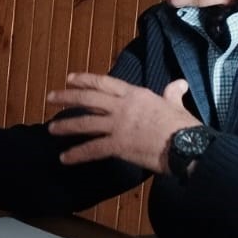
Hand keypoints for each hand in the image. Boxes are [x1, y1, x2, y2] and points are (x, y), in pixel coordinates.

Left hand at [45, 74, 195, 173]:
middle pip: (88, 99)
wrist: (187, 145)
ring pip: (85, 123)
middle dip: (66, 97)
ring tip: (51, 128)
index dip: (85, 80)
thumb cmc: (184, 125)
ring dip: (66, 125)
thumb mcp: (176, 104)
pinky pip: (93, 149)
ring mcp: (118, 125)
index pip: (104, 82)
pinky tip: (65, 158)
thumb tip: (180, 83)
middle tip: (50, 98)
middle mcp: (122, 106)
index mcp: (135, 94)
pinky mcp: (118, 145)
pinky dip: (77, 154)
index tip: (69, 79)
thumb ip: (172, 93)